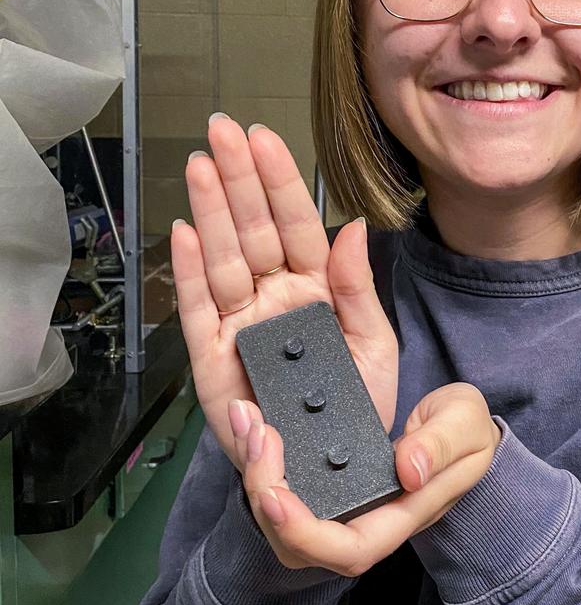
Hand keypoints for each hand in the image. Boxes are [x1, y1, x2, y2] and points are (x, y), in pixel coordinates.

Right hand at [172, 114, 397, 468]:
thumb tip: (353, 228)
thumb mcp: (374, 346)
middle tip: (220, 130)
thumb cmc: (356, 406)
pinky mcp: (214, 359)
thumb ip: (359, 289)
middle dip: (236, 179)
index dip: (278, 181)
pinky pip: (198, 310)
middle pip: (252, 230)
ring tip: (199, 166)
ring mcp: (241, 326)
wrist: (333, 474)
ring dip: (210, 211)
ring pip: (222, 258)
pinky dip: (188, 271)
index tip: (262, 138)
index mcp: (315, 289)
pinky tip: (183, 230)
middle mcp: (273, 299)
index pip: (295, 225)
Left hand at [228, 382, 500, 574]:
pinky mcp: (329, 489)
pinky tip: (253, 424)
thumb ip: (441, 445)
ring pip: (284, 524)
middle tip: (256, 437)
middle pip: (302, 545)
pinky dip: (261, 463)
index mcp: (403, 514)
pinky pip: (285, 493)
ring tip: (249, 425)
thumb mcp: (465, 424)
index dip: (305, 534)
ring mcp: (345, 510)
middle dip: (266, 498)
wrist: (462, 432)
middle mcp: (367, 522)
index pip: (349, 550)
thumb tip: (407, 471)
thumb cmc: (466, 432)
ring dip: (257, 478)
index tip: (276, 496)